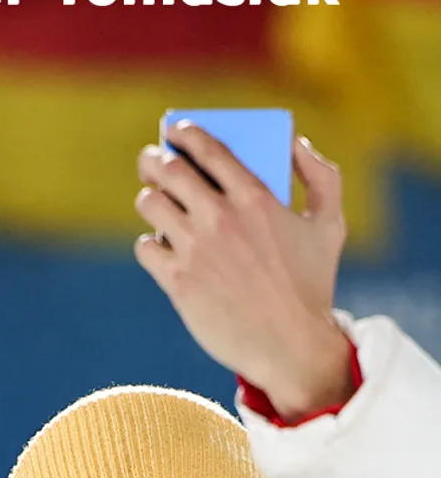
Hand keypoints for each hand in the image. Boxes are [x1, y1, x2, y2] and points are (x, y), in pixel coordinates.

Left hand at [134, 125, 354, 421]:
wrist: (291, 347)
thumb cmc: (311, 285)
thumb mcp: (330, 224)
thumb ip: (321, 175)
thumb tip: (295, 142)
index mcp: (255, 197)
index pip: (207, 148)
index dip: (184, 132)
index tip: (176, 130)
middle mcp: (220, 218)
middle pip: (168, 169)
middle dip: (154, 159)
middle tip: (152, 161)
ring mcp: (195, 250)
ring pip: (150, 204)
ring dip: (150, 198)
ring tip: (157, 203)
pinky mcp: (178, 282)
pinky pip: (145, 247)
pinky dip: (150, 243)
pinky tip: (161, 246)